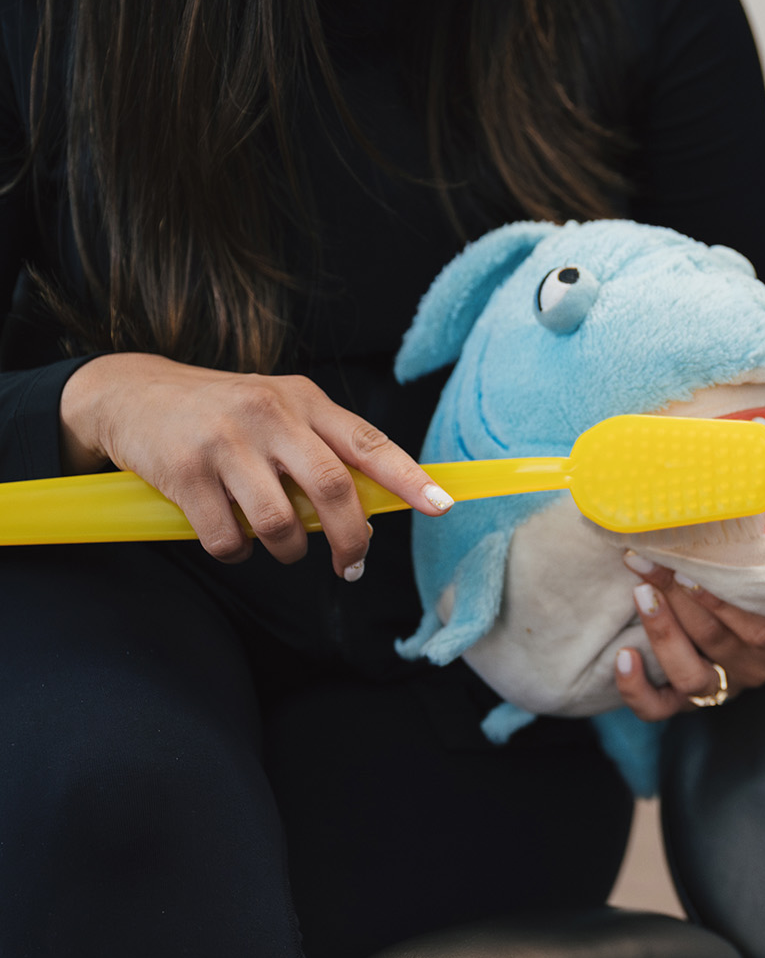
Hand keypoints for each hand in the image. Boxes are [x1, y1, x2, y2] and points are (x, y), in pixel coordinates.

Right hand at [59, 353, 450, 577]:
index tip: (442, 505)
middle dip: (352, 540)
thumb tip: (366, 509)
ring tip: (281, 547)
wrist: (130, 393)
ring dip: (289, 551)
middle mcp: (270, 416)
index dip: (409, 478)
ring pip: (282, 523)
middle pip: (333, 491)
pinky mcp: (185, 473)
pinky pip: (229, 538)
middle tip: (352, 564)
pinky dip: (239, 553)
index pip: (370, 443)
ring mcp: (226, 442)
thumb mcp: (277, 409)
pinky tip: (235, 541)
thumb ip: (321, 447)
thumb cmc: (220, 411)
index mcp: (304, 402)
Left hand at [614, 554, 764, 720]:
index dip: (721, 599)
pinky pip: (659, 708)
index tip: (689, 567)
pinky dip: (637, 688)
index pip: (758, 624)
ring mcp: (721, 689)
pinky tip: (623, 657)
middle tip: (649, 563)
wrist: (734, 620)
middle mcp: (753, 667)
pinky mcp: (685, 705)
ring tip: (641, 594)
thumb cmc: (752, 581)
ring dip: (662, 634)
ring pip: (690, 675)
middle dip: (678, 599)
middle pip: (716, 640)